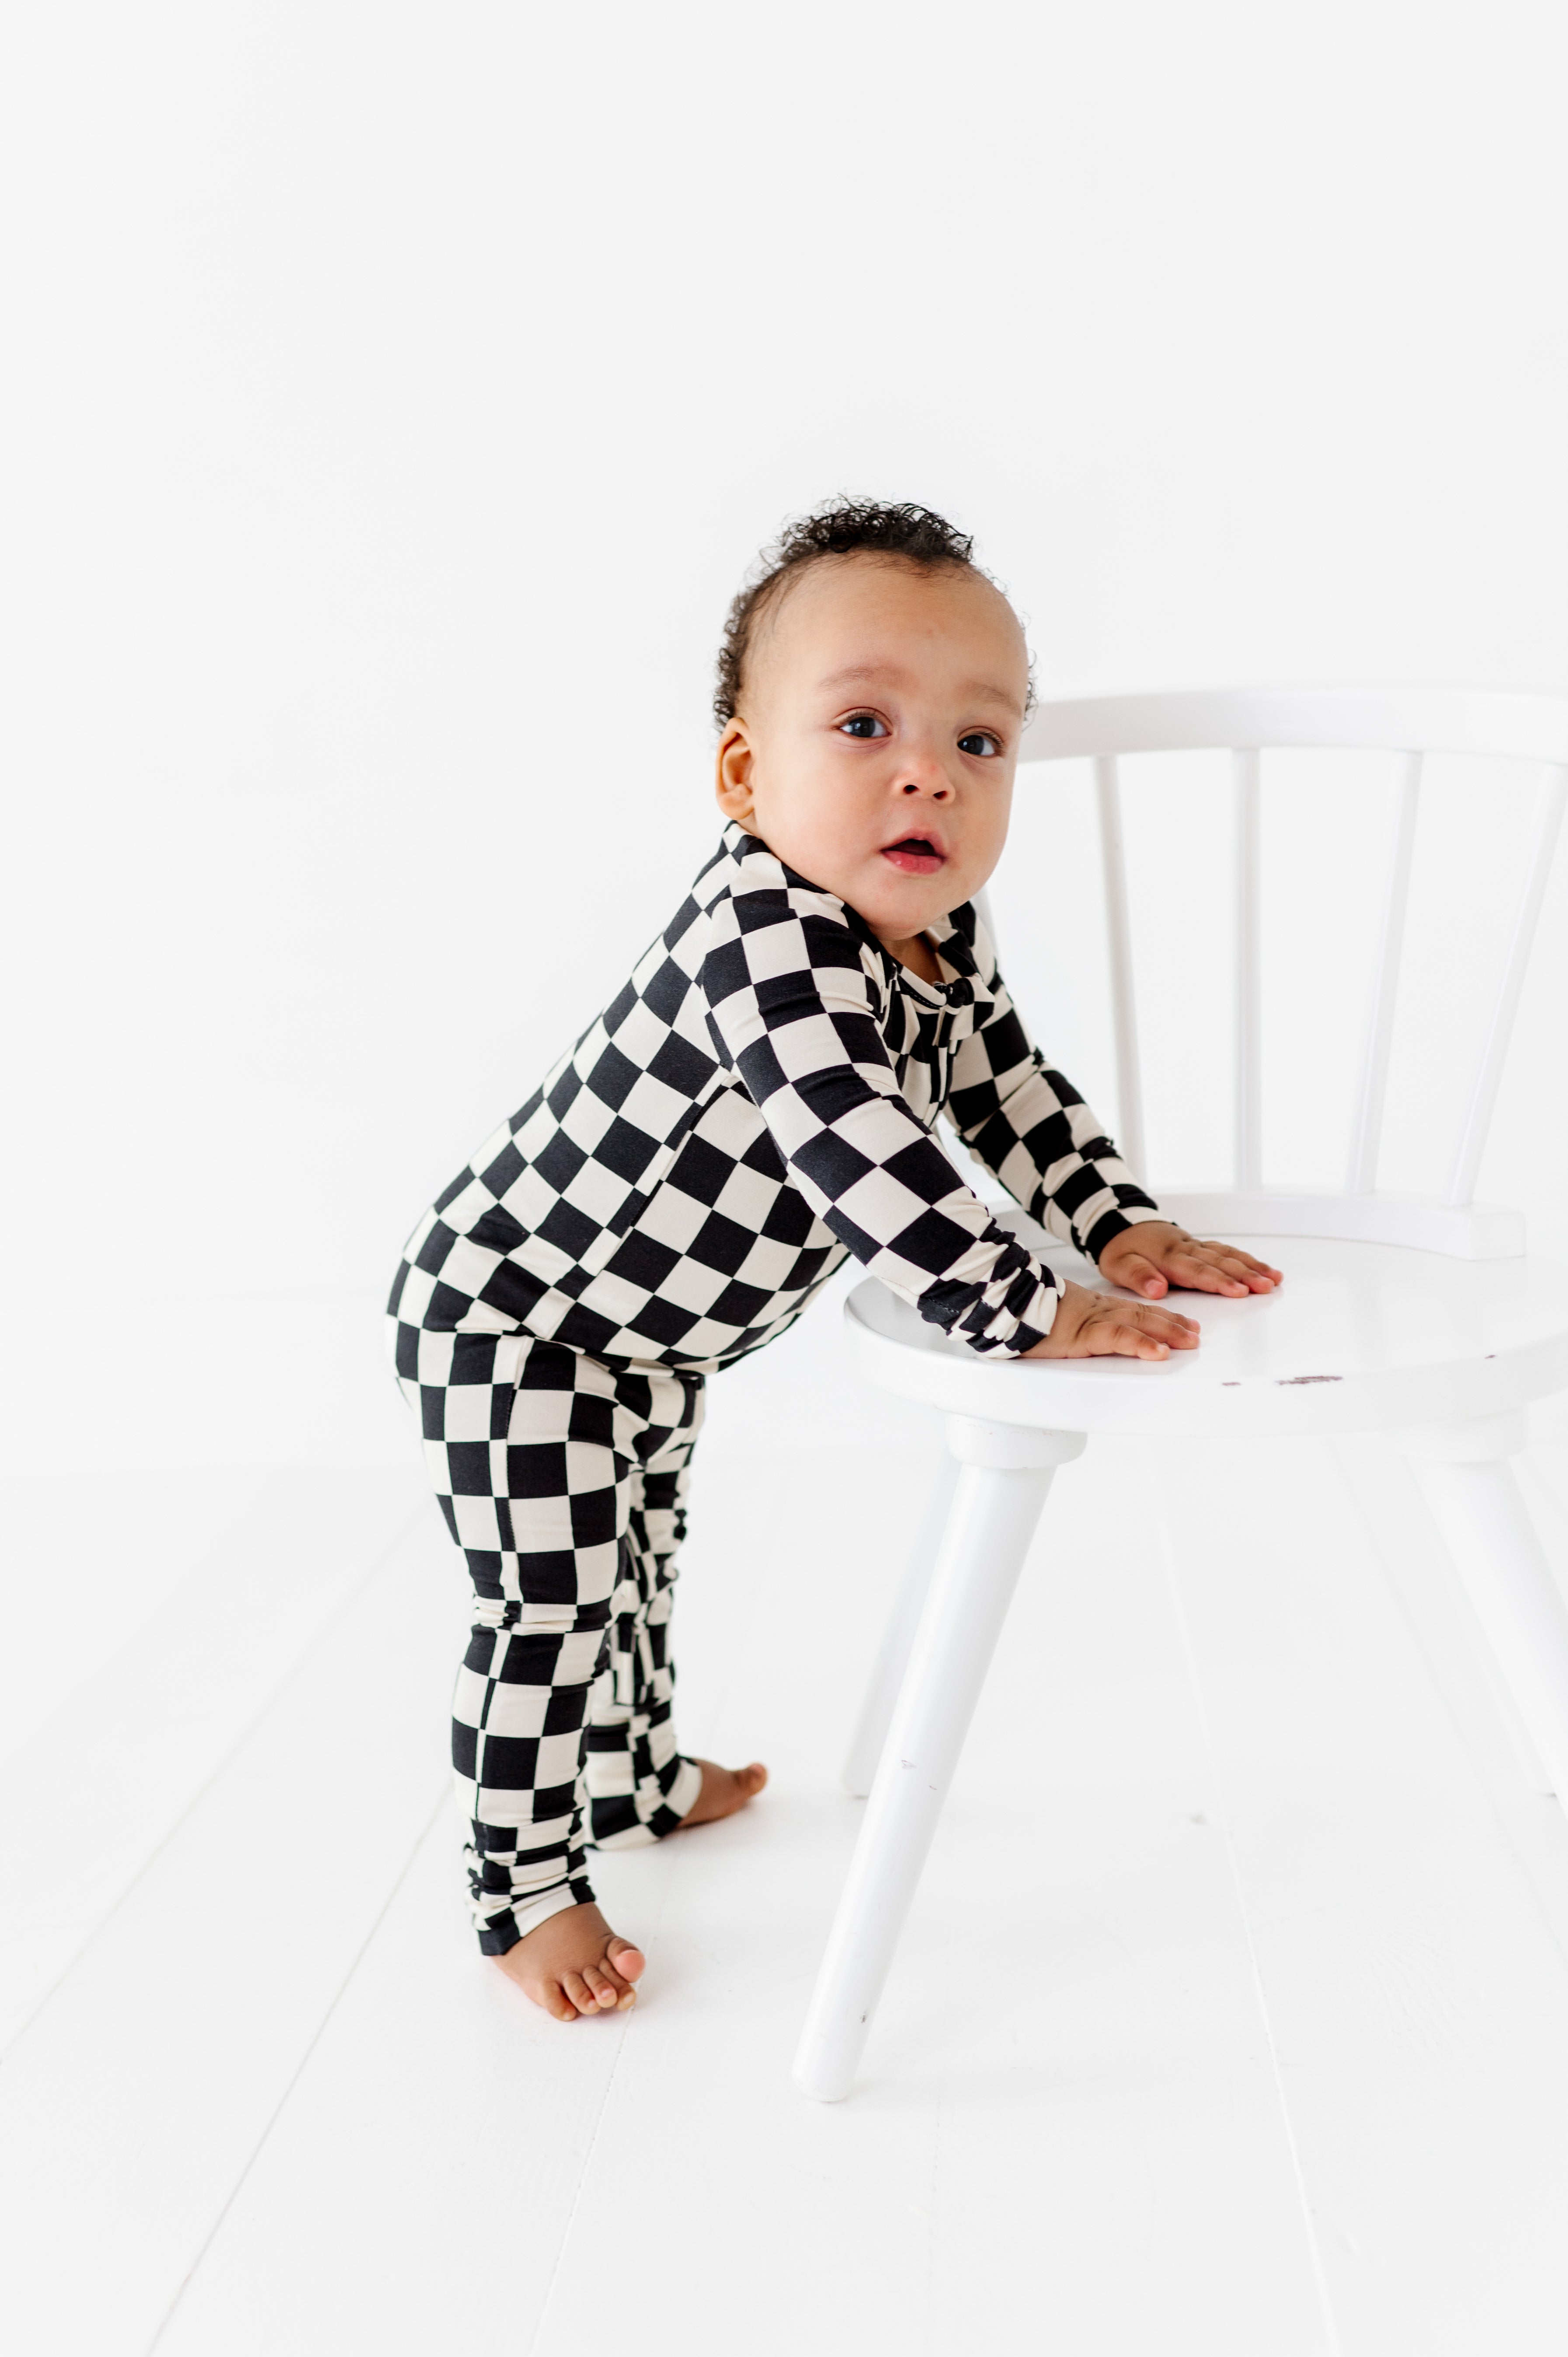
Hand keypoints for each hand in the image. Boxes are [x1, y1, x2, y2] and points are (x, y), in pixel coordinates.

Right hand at [1021, 1278, 1199, 1361]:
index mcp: (1093, 1306)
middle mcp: (1098, 1310)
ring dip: (1168, 1332)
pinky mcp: (1083, 1334)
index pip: (1135, 1309)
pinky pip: (1118, 1338)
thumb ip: (1072, 1325)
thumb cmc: (1022, 1311)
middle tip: (1196, 1334)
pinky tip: (1158, 1352)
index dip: (1162, 1316)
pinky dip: (1141, 1344)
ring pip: (1139, 1323)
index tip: (1183, 1323)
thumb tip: (1075, 1336)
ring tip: (1190, 1342)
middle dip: (1174, 1324)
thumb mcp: (1056, 1318)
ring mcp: (1093, 1320)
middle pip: (1144, 1314)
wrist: (1003, 1300)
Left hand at [1096, 1220, 1281, 1301]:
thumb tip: (1157, 1288)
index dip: (1219, 1281)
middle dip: (1245, 1274)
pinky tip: (1264, 1268)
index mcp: (1168, 1256)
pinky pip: (1227, 1250)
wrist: (1120, 1226)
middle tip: (1267, 1286)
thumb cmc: (1121, 1250)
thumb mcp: (1118, 1265)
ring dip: (1252, 1266)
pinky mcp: (1200, 1246)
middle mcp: (1186, 1249)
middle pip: (1220, 1262)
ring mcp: (1195, 1246)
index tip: (1239, 1291)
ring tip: (1275, 1279)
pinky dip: (1246, 1259)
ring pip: (1228, 1255)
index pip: (1197, 1271)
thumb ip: (1138, 1276)